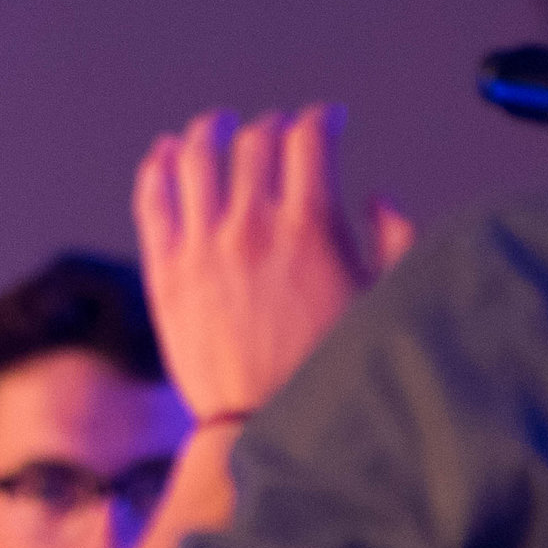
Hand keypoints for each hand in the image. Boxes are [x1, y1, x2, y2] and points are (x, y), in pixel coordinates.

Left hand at [132, 103, 413, 420]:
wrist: (259, 429)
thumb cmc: (329, 372)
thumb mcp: (384, 306)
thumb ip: (395, 242)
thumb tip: (377, 196)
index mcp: (311, 228)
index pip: (312, 137)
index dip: (324, 118)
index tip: (331, 121)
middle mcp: (251, 227)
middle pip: (256, 140)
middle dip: (275, 126)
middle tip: (282, 131)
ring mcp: (201, 247)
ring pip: (196, 155)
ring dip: (210, 130)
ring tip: (218, 126)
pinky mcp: (164, 272)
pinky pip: (152, 198)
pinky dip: (158, 165)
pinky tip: (167, 154)